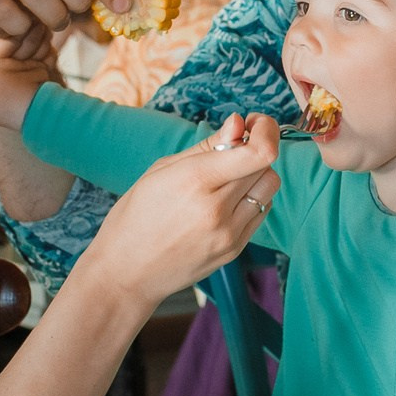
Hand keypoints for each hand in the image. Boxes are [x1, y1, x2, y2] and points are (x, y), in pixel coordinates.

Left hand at [0, 30, 57, 132]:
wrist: (41, 116)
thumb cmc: (9, 110)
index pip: (6, 38)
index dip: (16, 43)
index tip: (22, 55)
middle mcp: (8, 59)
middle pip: (21, 34)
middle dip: (31, 44)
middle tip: (33, 60)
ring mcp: (27, 60)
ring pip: (36, 37)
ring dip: (41, 47)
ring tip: (41, 63)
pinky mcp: (43, 63)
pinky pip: (47, 46)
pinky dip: (50, 53)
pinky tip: (47, 66)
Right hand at [83, 114, 279, 306]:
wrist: (126, 273)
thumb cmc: (135, 216)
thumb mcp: (162, 170)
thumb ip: (207, 146)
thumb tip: (238, 123)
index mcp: (194, 181)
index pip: (259, 152)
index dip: (266, 130)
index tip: (256, 122)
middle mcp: (216, 209)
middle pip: (265, 165)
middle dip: (255, 148)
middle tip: (235, 145)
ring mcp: (228, 233)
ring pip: (269, 188)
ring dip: (256, 174)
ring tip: (229, 176)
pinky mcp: (234, 249)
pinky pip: (261, 212)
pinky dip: (251, 198)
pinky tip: (226, 199)